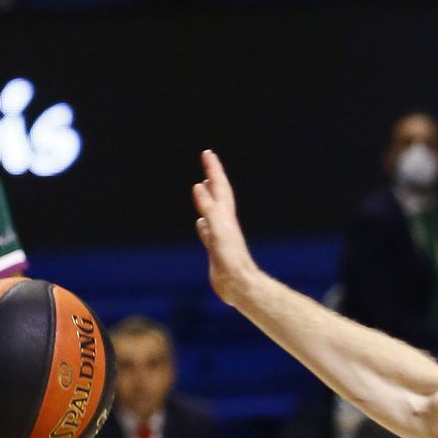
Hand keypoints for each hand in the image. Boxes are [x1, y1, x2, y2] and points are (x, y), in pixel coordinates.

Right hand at [194, 150, 260, 309]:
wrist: (239, 284)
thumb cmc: (230, 259)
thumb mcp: (218, 230)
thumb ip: (209, 208)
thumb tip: (199, 186)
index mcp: (225, 215)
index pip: (219, 187)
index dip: (213, 170)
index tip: (207, 153)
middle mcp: (224, 221)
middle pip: (218, 194)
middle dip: (213, 176)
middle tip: (207, 160)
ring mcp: (220, 234)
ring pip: (213, 210)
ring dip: (208, 197)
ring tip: (202, 187)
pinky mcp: (216, 248)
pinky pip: (207, 230)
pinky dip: (202, 223)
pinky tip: (199, 224)